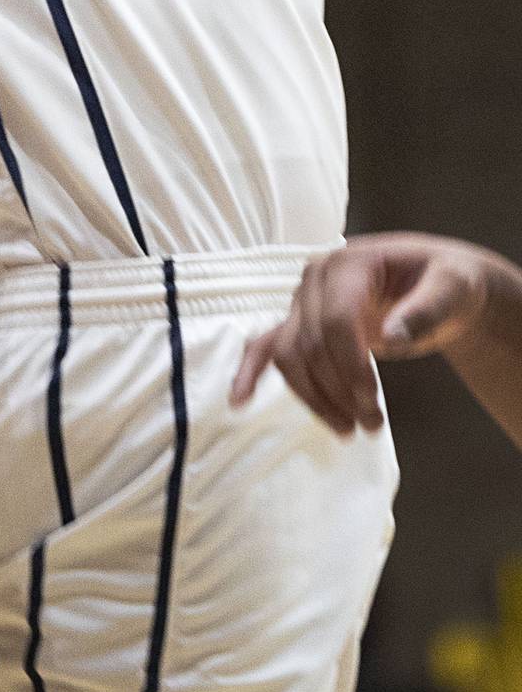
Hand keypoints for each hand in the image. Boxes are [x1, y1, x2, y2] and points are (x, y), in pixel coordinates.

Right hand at [230, 234, 493, 435]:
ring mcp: (303, 299)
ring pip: (289, 353)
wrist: (435, 282)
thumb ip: (426, 309)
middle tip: (372, 426)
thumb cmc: (447, 282)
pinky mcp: (301, 321)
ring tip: (349, 429)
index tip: (373, 406)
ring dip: (313, 396)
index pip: (335, 320)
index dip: (350, 367)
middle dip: (338, 391)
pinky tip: (239, 400)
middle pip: (311, 343)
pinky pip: (268, 346)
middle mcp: (316, 276)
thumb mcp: (453, 289)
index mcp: (348, 262)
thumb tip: (391, 336)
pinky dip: (250, 372)